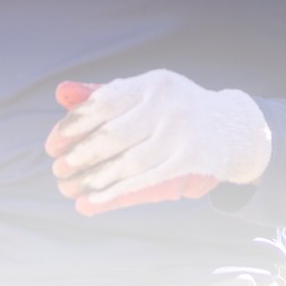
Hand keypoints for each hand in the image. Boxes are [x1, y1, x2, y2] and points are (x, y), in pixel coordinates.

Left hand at [44, 72, 270, 215]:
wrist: (232, 129)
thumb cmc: (176, 110)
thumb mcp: (145, 94)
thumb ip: (103, 94)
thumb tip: (61, 93)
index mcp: (152, 84)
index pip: (103, 103)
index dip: (73, 125)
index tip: (53, 144)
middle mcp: (167, 105)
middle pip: (112, 135)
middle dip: (80, 156)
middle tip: (58, 169)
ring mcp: (180, 133)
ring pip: (127, 162)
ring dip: (94, 179)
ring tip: (71, 188)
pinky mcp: (190, 160)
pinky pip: (145, 180)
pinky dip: (116, 192)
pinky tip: (93, 201)